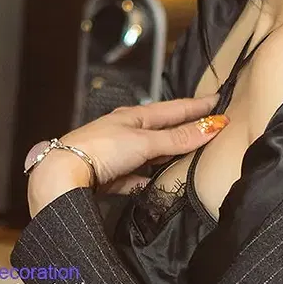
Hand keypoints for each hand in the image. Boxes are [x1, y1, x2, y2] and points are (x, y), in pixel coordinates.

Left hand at [25, 95, 227, 216]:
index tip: (219, 99)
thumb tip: (213, 127)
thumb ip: (178, 138)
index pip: (174, 109)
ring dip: (168, 153)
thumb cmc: (103, 149)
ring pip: (150, 153)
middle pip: (162, 129)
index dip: (197, 105)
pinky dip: (148, 179)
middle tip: (208, 124)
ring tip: (189, 155)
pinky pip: (135, 176)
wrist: (63, 174)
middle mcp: (125, 131)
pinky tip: (156, 184)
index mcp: (134, 116)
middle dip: (184, 127)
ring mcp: (116, 154)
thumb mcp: (146, 142)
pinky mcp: (109, 176)